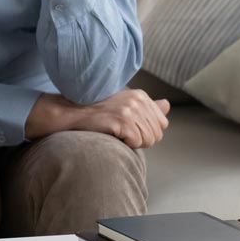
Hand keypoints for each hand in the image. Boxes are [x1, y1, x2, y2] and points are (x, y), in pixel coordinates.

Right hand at [27, 89, 169, 148]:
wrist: (72, 113)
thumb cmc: (97, 111)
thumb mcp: (125, 105)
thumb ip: (148, 107)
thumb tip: (167, 104)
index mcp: (141, 96)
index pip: (162, 124)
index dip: (147, 132)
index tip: (129, 128)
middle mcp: (138, 100)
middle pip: (157, 134)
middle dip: (141, 139)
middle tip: (121, 132)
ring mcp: (130, 110)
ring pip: (148, 140)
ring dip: (133, 143)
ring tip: (117, 133)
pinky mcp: (122, 120)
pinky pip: (137, 143)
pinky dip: (126, 144)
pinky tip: (113, 135)